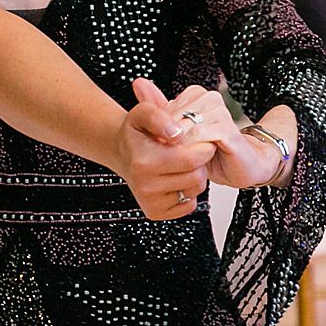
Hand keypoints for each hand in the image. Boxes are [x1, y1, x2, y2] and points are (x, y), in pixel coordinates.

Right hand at [114, 82, 216, 219]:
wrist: (122, 153)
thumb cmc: (135, 134)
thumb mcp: (142, 113)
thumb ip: (159, 116)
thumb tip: (177, 133)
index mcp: (144, 162)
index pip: (192, 159)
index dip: (203, 148)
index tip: (200, 141)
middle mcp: (145, 185)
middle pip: (197, 177)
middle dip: (200, 163)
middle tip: (190, 152)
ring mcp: (151, 202)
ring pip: (195, 191)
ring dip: (195, 176)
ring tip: (181, 164)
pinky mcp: (156, 213)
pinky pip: (189, 205)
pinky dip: (187, 192)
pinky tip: (175, 179)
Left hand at [137, 79, 282, 188]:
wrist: (239, 165)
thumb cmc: (209, 149)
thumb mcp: (178, 130)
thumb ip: (158, 107)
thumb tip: (138, 82)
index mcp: (195, 94)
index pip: (164, 111)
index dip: (160, 133)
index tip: (164, 147)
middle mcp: (208, 98)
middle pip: (172, 120)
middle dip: (170, 142)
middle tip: (174, 156)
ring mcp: (219, 111)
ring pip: (185, 129)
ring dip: (182, 148)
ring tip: (186, 160)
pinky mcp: (228, 129)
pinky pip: (202, 138)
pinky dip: (196, 151)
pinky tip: (199, 161)